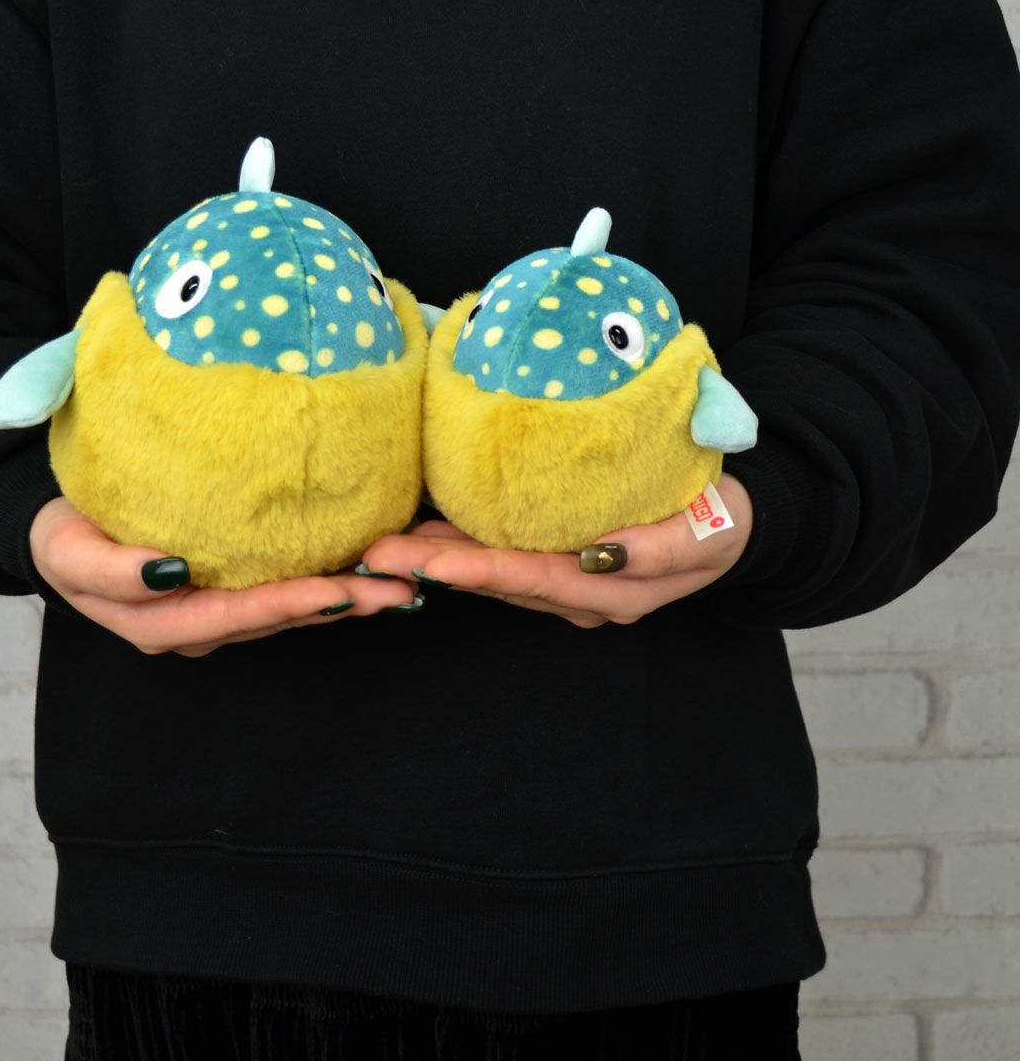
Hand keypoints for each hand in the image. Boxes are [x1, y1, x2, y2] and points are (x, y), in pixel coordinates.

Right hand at [29, 497, 419, 655]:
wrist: (63, 531)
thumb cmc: (65, 537)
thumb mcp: (67, 552)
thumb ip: (111, 571)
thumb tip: (168, 572)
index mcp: (163, 625)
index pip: (237, 615)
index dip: (289, 604)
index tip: (341, 589)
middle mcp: (199, 628)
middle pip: (276, 619)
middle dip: (339, 606)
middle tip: (399, 590)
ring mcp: (218, 615)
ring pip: (289, 612)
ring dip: (345, 599)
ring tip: (399, 584)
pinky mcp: (231, 593)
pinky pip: (284, 592)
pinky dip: (326, 584)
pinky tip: (366, 572)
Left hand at [360, 473, 752, 628]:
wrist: (737, 523)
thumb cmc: (724, 521)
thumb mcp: (709, 532)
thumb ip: (658, 548)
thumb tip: (605, 554)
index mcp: (612, 593)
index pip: (533, 579)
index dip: (477, 571)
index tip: (425, 564)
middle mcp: (581, 595)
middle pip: (501, 582)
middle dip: (436, 571)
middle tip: (378, 554)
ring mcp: (570, 583)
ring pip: (495, 574)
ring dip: (441, 562)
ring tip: (386, 546)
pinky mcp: (563, 563)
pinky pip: (506, 559)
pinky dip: (465, 549)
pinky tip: (429, 534)